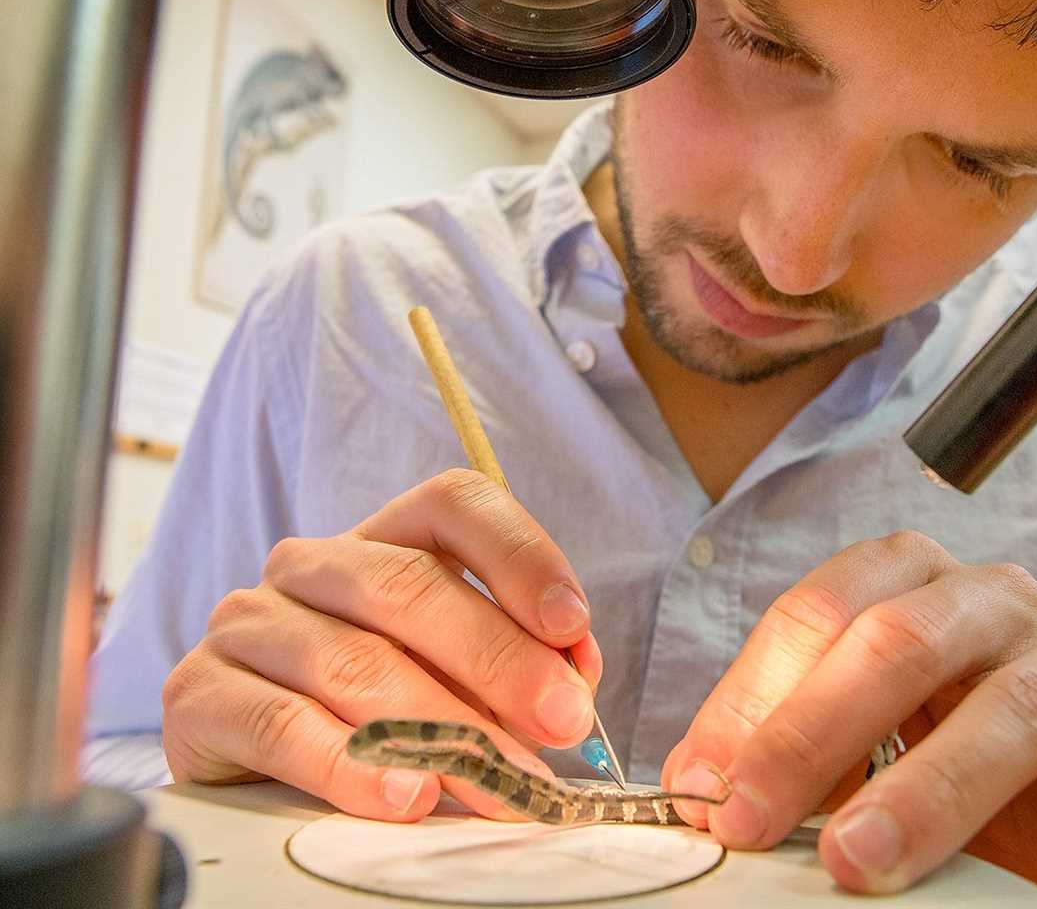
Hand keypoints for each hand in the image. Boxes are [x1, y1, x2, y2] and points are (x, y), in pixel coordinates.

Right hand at [162, 469, 601, 822]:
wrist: (253, 766)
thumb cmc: (378, 712)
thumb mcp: (458, 678)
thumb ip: (518, 668)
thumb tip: (573, 679)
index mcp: (384, 541)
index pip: (454, 504)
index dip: (520, 556)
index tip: (572, 625)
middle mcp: (312, 566)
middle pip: (409, 585)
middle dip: (497, 657)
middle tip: (559, 719)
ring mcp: (250, 622)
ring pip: (355, 661)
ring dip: (441, 728)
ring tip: (499, 782)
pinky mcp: (198, 694)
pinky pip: (282, 724)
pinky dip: (352, 765)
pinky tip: (405, 796)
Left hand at [661, 531, 1036, 908]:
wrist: (1034, 785)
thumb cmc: (915, 740)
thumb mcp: (837, 731)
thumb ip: (772, 745)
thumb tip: (697, 790)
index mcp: (905, 576)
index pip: (820, 612)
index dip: (756, 699)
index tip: (709, 791)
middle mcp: (992, 601)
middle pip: (902, 641)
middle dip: (817, 734)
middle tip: (756, 823)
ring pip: (1012, 707)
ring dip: (930, 792)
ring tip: (860, 863)